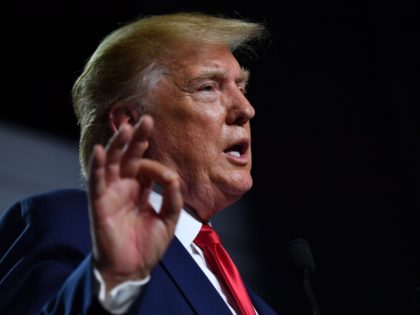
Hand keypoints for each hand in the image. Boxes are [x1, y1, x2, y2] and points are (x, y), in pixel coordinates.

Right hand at [88, 115, 181, 290]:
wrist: (131, 270)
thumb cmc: (147, 246)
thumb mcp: (168, 220)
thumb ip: (172, 198)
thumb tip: (173, 177)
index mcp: (139, 189)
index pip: (146, 167)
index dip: (158, 167)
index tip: (169, 178)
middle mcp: (124, 187)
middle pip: (128, 156)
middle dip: (136, 138)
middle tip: (146, 119)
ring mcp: (110, 193)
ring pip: (112, 163)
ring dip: (117, 145)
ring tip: (126, 127)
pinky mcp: (99, 204)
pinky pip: (96, 182)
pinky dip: (97, 166)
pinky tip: (101, 150)